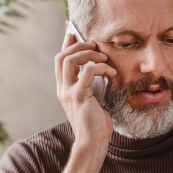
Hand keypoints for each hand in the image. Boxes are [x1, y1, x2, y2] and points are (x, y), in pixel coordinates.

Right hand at [55, 32, 116, 160]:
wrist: (93, 143)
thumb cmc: (96, 124)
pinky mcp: (79, 96)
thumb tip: (102, 68)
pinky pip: (88, 72)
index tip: (72, 29)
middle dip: (78, 45)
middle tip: (96, 45)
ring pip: (69, 60)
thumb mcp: (94, 99)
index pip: (60, 60)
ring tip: (105, 57)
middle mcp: (63, 88)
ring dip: (88, 54)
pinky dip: (101, 67)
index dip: (66, 43)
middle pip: (61, 56)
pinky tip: (112, 72)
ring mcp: (68, 92)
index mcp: (65, 88)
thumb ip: (92, 84)